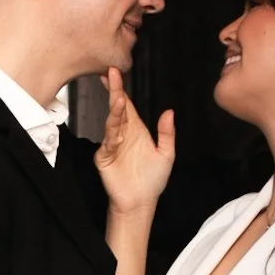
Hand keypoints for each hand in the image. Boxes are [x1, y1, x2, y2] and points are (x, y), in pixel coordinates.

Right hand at [93, 68, 174, 216]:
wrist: (141, 202)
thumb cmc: (152, 180)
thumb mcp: (166, 154)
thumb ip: (168, 133)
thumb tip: (169, 112)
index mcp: (136, 130)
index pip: (127, 105)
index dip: (122, 89)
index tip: (116, 73)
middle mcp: (122, 134)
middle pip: (117, 109)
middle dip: (114, 91)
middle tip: (110, 74)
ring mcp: (111, 145)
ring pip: (112, 123)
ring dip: (115, 111)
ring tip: (118, 98)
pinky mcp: (104, 158)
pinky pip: (108, 144)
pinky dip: (113, 137)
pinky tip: (118, 133)